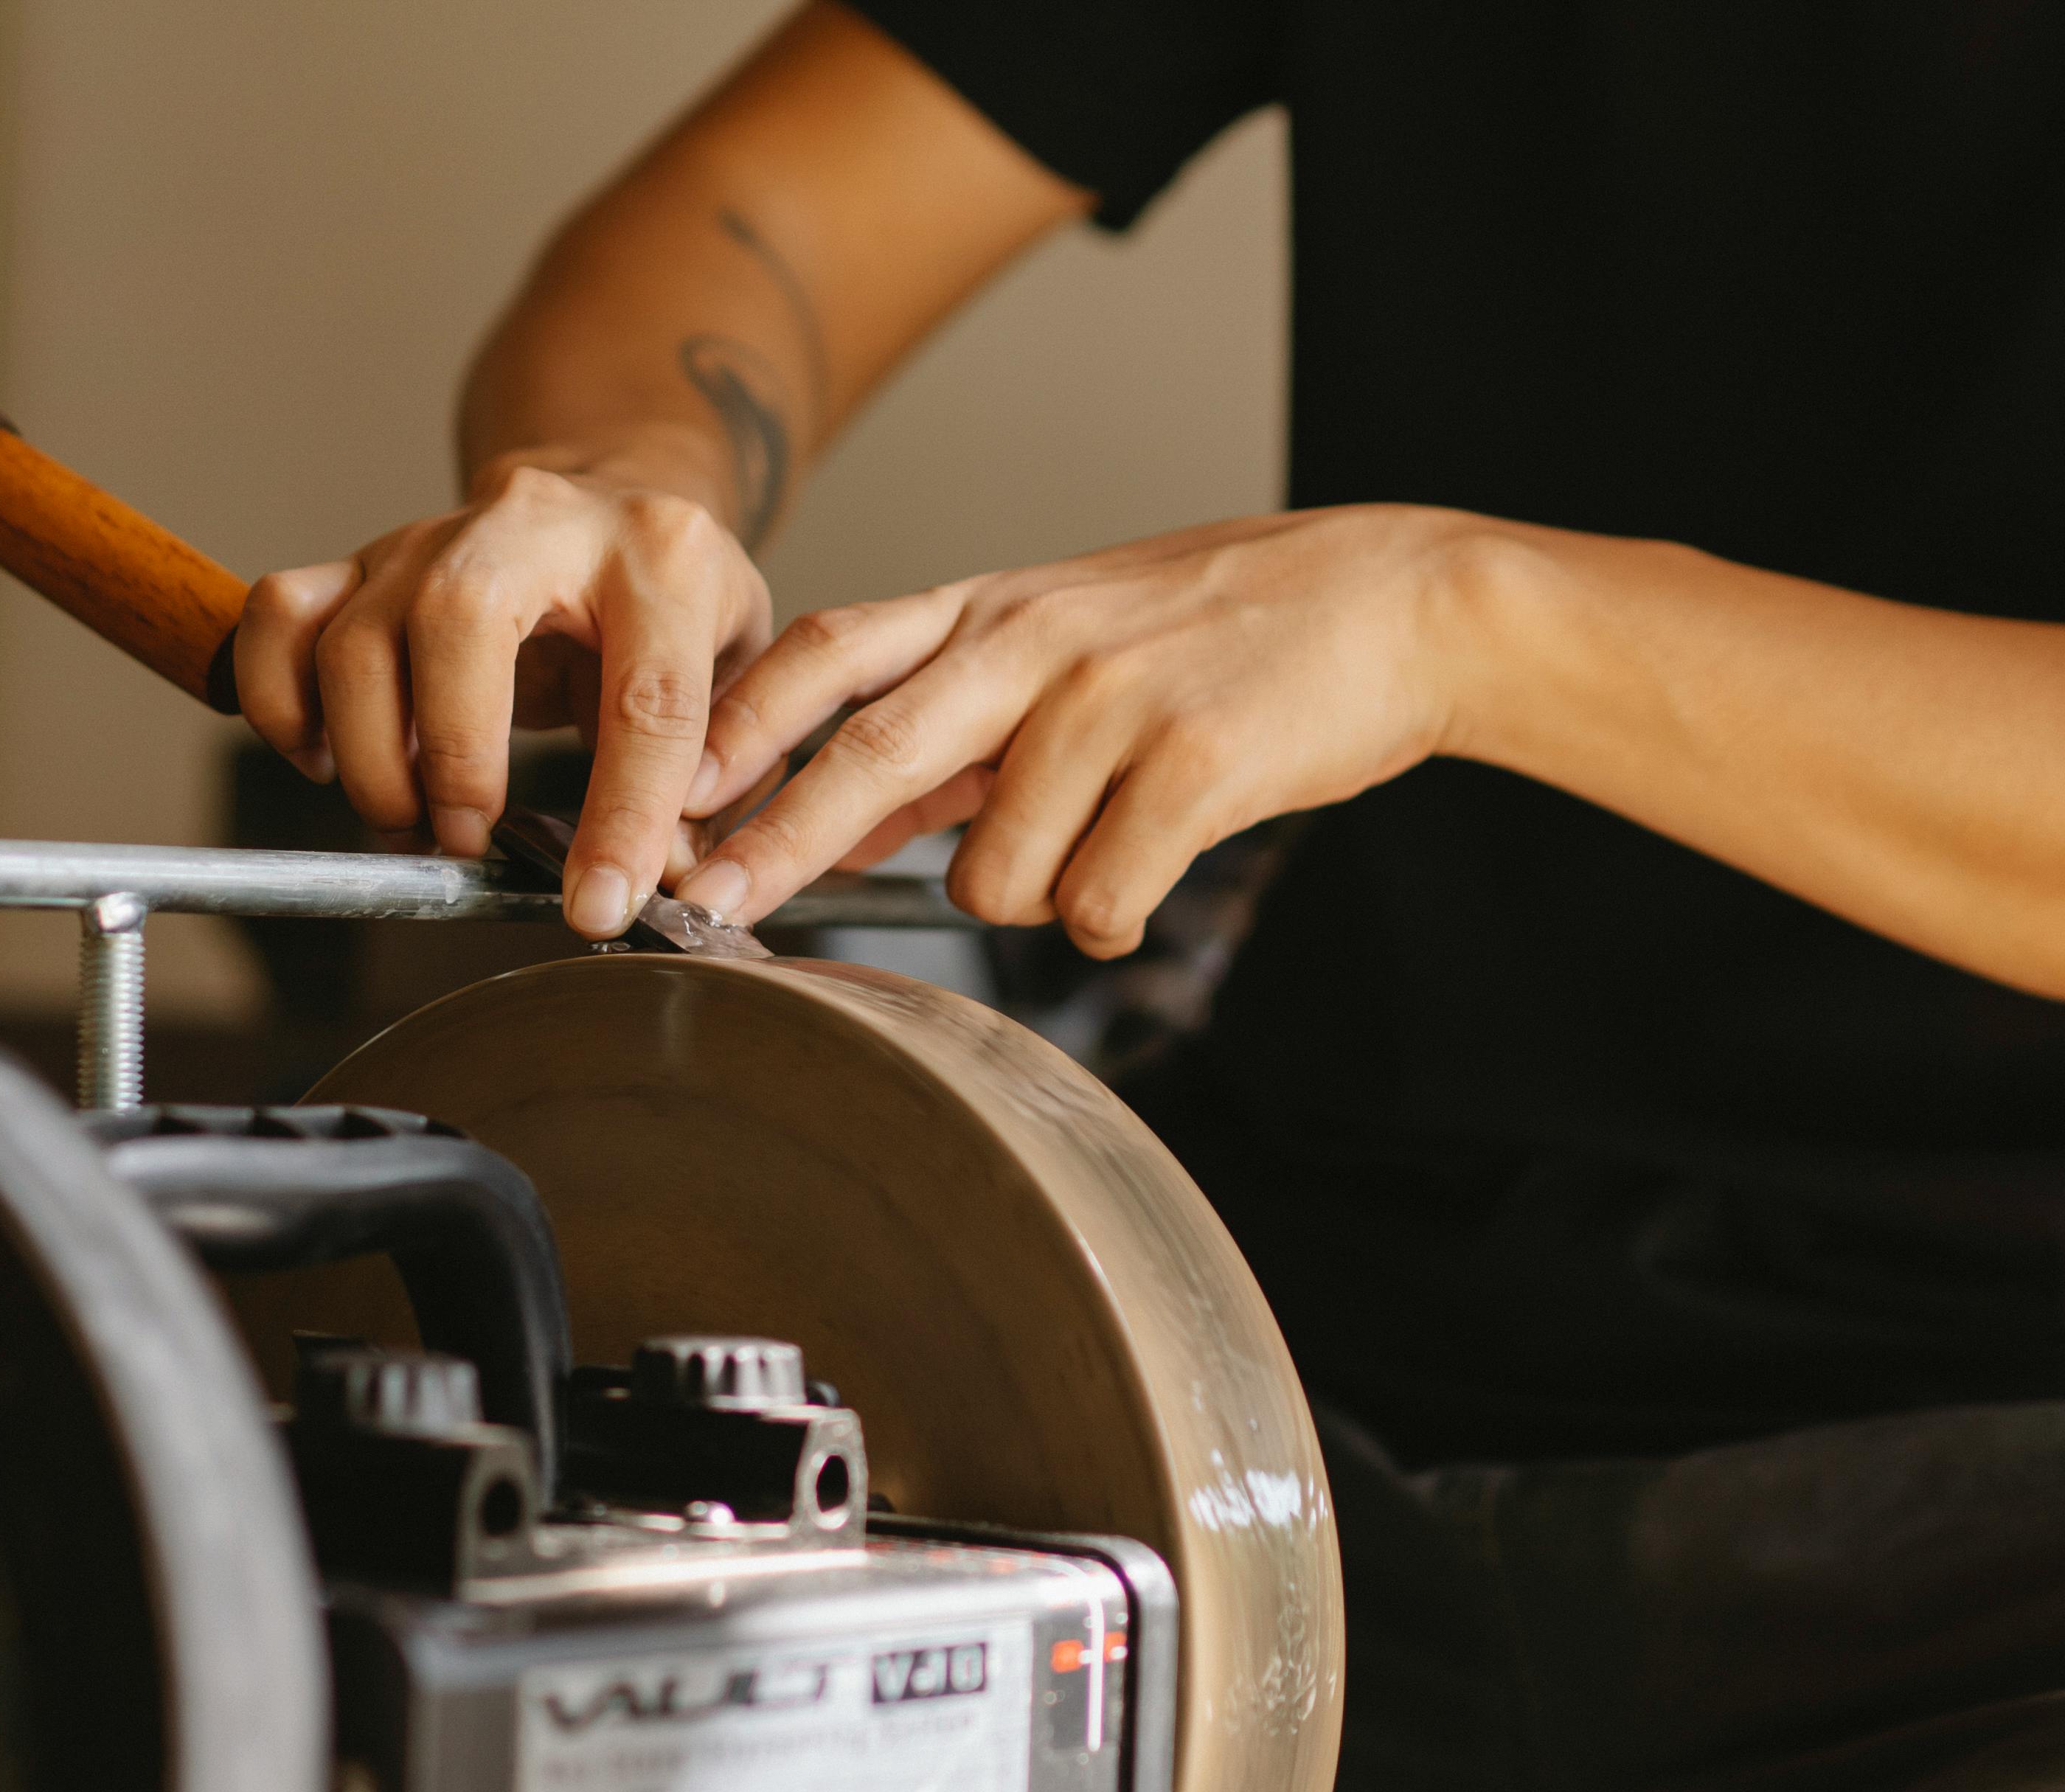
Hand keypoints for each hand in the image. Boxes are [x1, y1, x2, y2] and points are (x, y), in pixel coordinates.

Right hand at [230, 454, 772, 936]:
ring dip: (370, 758)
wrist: (612, 501)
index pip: (648, 697)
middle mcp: (540, 525)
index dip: (623, 815)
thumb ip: (722, 776)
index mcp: (664, 557)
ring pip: (355, 634)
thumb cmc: (677, 607)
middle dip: (454, 758)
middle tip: (468, 840)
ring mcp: (435, 533)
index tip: (599, 903)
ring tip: (414, 823)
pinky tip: (328, 759)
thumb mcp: (739, 675)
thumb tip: (671, 878)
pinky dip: (281, 703)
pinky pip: (279, 617)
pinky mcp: (363, 558)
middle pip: (459, 621)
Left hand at [675, 506, 1503, 956]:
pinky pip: (1098, 901)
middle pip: (870, 750)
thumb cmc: (1220, 634)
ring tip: (1103, 841)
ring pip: (996, 869)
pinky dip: (1113, 915)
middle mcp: (1035, 643)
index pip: (830, 653)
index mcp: (992, 611)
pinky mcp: (1193, 763)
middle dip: (778, 839)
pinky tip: (1152, 872)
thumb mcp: (1066, 643)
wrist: (1397, 603)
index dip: (740, 725)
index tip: (668, 793)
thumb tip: (837, 818)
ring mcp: (1113, 701)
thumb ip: (953, 726)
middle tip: (708, 904)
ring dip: (1033, 892)